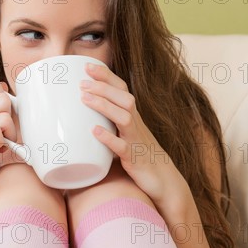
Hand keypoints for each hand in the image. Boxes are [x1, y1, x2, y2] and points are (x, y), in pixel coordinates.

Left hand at [80, 62, 189, 203]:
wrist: (165, 181)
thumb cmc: (142, 157)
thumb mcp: (127, 136)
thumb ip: (111, 125)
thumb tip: (83, 118)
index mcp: (134, 117)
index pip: (122, 90)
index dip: (106, 76)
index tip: (87, 65)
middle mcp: (137, 125)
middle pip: (124, 98)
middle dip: (103, 86)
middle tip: (82, 81)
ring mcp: (137, 140)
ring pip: (124, 117)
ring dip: (104, 106)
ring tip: (84, 99)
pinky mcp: (135, 158)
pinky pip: (122, 147)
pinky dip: (108, 138)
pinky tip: (94, 132)